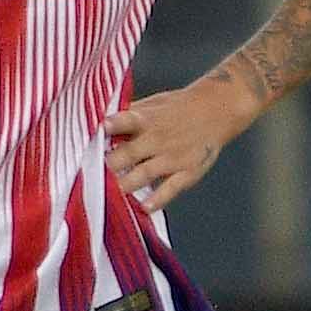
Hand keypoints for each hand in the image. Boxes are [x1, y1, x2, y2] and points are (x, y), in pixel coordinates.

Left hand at [106, 72, 262, 211]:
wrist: (218, 109)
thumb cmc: (179, 107)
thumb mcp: (152, 104)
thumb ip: (127, 116)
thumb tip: (97, 124)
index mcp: (146, 119)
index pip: (126, 121)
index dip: (112, 125)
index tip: (100, 130)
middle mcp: (157, 138)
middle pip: (127, 154)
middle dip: (108, 166)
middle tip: (92, 175)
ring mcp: (173, 157)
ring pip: (142, 175)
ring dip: (124, 185)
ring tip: (110, 193)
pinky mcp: (188, 171)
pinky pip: (170, 188)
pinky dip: (157, 199)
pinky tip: (144, 207)